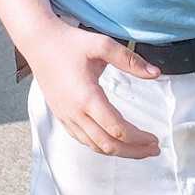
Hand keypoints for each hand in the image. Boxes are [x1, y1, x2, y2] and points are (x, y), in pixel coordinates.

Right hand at [25, 18, 160, 158]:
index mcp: (87, 97)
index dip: (139, 138)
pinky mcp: (61, 116)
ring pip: (94, 146)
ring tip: (139, 149)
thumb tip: (155, 73)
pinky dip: (101, 146)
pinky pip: (83, 139)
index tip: (155, 139)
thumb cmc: (68, 43)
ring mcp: (66, 116)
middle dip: (133, 151)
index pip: (117, 129)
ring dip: (119, 151)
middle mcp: (75, 112)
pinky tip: (114, 142)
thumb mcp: (102, 45)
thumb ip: (130, 60)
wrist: (38, 42)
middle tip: (154, 149)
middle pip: (108, 145)